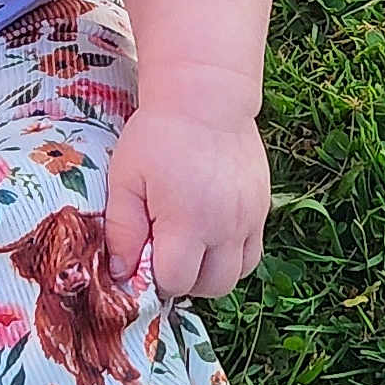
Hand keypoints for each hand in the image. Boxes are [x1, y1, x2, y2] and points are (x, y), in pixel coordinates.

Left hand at [103, 108, 270, 298]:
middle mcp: (225, 227)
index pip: (174, 281)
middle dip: (183, 281)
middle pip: (210, 287)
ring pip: (237, 275)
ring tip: (188, 245)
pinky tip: (210, 231)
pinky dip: (232, 255)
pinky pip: (252, 252)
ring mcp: (249, 219)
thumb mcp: (125, 178)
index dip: (153, 277)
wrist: (205, 98)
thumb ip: (122, 229)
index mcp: (188, 221)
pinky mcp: (262, 207)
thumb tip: (122, 273)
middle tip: (163, 252)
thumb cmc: (158, 134)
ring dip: (210, 272)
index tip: (141, 255)